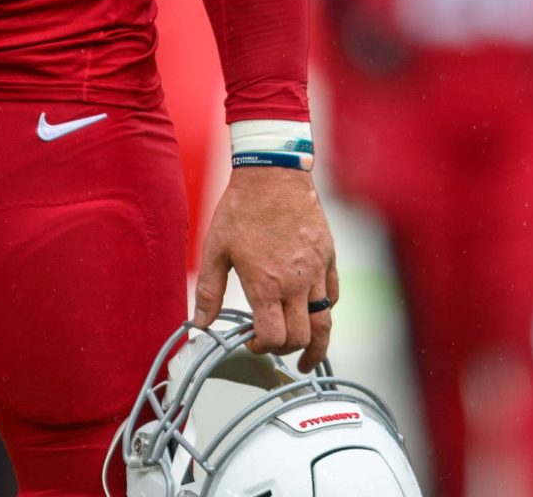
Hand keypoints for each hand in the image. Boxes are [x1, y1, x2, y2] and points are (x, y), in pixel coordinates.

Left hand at [193, 166, 338, 372]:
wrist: (273, 174)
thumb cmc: (242, 208)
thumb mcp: (215, 248)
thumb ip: (208, 291)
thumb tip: (199, 323)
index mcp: (266, 284)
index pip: (273, 337)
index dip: (261, 348)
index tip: (252, 342)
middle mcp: (296, 283)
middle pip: (300, 337)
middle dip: (285, 349)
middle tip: (272, 345)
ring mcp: (316, 271)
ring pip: (325, 322)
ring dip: (316, 345)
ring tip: (308, 358)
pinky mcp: (329, 258)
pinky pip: (333, 295)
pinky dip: (325, 311)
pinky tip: (314, 314)